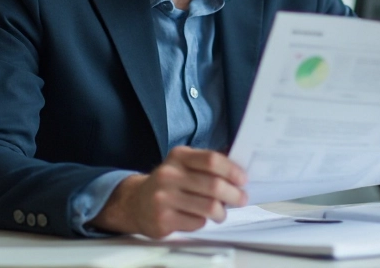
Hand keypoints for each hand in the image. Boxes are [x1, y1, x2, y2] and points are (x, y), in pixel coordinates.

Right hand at [89, 146, 247, 237]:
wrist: (136, 202)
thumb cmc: (170, 182)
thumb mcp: (183, 164)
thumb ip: (208, 163)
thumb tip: (240, 164)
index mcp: (178, 156)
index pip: (211, 160)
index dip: (232, 170)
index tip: (243, 179)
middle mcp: (168, 175)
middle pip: (213, 185)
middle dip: (234, 195)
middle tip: (242, 199)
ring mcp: (164, 198)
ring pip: (208, 207)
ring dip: (221, 212)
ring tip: (222, 213)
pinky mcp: (163, 219)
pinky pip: (197, 223)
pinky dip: (204, 222)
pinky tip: (200, 218)